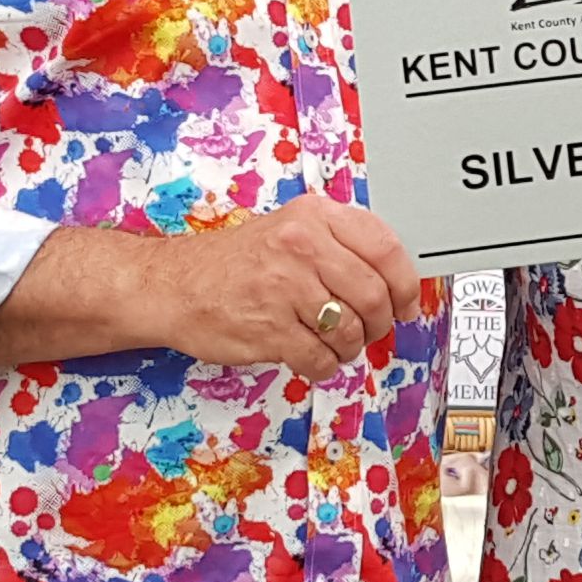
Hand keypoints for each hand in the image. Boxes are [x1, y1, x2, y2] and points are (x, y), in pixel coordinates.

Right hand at [146, 194, 420, 381]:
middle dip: (378, 323)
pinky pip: (321, 358)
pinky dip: (323, 365)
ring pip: (350, 331)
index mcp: (314, 216)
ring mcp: (284, 288)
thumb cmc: (237, 261)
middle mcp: (302, 245)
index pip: (386, 248)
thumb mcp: (291, 229)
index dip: (406, 284)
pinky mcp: (269, 329)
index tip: (407, 304)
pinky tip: (309, 355)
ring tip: (332, 341)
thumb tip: (397, 280)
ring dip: (349, 346)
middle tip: (368, 330)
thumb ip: (341, 246)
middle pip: (374, 295)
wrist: (174, 284)